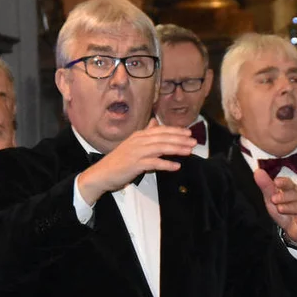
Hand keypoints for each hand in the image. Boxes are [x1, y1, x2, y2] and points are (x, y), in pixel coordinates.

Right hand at [77, 119, 195, 204]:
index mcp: (138, 135)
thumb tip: (154, 122)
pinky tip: (176, 166)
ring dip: (176, 149)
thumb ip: (145, 134)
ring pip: (161, 148)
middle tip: (194, 142)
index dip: (175, 131)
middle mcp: (138, 141)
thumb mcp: (132, 144)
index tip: (188, 133)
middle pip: (163, 138)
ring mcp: (136, 152)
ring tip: (189, 151)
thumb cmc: (119, 160)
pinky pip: (154, 163)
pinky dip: (166, 164)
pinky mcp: (135, 164)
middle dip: (180, 139)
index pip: (160, 130)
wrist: (102, 173)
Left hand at [254, 170, 296, 246]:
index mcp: (291, 190)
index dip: (283, 182)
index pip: (289, 183)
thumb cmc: (283, 210)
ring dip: (289, 207)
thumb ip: (266, 186)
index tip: (276, 182)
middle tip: (273, 199)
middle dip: (284, 196)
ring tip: (280, 209)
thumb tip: (258, 172)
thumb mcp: (272, 198)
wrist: (293, 228)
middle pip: (294, 194)